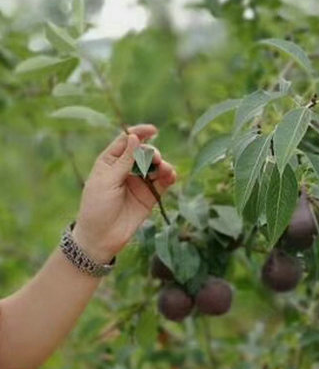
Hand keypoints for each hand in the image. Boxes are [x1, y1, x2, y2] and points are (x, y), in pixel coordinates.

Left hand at [74, 124, 177, 262]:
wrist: (101, 237)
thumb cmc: (96, 207)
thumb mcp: (107, 181)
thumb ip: (124, 160)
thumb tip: (134, 137)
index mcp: (110, 162)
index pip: (126, 141)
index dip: (139, 133)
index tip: (153, 130)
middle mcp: (126, 169)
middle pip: (144, 152)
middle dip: (152, 153)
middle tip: (155, 160)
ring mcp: (139, 182)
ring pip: (156, 166)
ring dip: (162, 165)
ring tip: (165, 170)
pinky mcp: (150, 195)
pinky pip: (163, 181)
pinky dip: (170, 176)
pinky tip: (171, 176)